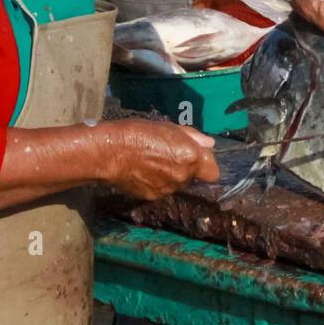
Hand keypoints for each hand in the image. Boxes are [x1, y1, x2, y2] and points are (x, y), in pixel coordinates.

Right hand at [100, 120, 217, 200]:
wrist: (111, 152)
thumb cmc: (139, 132)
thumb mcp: (168, 127)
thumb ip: (192, 137)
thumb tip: (210, 144)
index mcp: (190, 157)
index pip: (213, 172)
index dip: (205, 164)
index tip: (195, 156)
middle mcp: (183, 177)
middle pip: (193, 176)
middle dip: (185, 167)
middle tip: (168, 155)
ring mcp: (168, 189)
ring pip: (177, 184)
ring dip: (171, 175)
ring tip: (153, 162)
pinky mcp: (153, 197)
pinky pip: (162, 189)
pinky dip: (157, 182)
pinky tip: (143, 172)